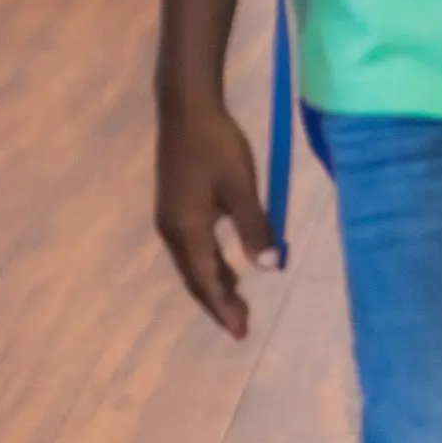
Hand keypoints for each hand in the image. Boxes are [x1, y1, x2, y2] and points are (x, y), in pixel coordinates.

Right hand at [156, 97, 277, 336]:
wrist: (187, 110)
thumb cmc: (217, 147)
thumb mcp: (241, 187)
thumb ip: (255, 227)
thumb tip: (270, 268)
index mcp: (188, 231)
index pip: (207, 281)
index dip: (224, 308)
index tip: (241, 332)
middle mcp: (172, 232)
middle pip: (196, 278)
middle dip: (218, 302)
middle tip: (242, 325)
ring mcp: (171, 218)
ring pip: (193, 263)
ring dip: (214, 283)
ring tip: (237, 300)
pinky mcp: (175, 205)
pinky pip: (192, 247)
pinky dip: (209, 263)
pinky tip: (225, 262)